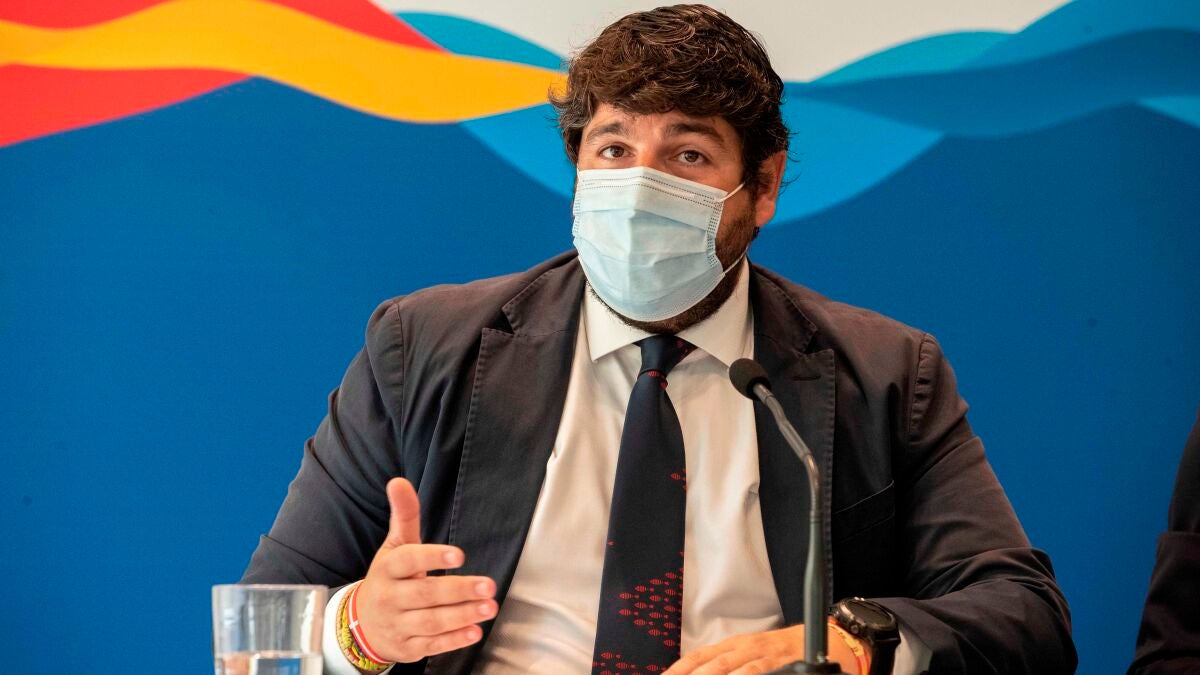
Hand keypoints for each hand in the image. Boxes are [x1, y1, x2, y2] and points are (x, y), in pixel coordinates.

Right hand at [354, 478, 497, 663]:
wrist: (361, 623)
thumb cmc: (388, 578)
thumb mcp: (394, 546)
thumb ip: (404, 515)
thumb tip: (399, 481)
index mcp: (388, 569)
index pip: (408, 561)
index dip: (432, 557)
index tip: (459, 555)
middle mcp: (390, 597)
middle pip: (425, 594)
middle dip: (459, 590)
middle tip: (488, 586)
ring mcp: (398, 624)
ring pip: (431, 621)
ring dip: (462, 615)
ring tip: (489, 607)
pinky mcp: (407, 647)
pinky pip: (432, 645)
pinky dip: (454, 640)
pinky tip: (474, 631)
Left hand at [663, 625, 863, 674]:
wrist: (828, 639)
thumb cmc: (787, 652)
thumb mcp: (754, 655)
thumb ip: (731, 665)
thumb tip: (704, 672)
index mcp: (735, 645)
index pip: (699, 657)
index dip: (679, 669)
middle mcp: (746, 647)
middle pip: (710, 664)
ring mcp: (764, 654)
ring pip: (731, 667)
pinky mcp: (782, 662)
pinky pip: (758, 670)